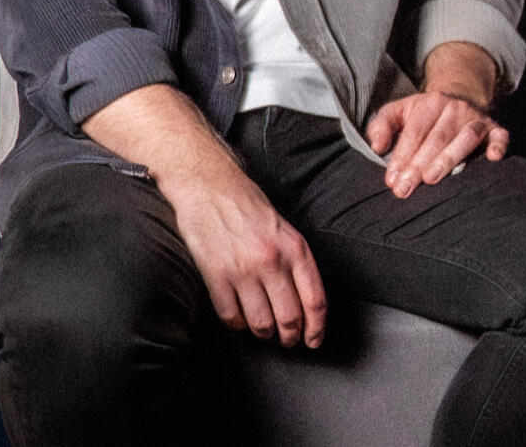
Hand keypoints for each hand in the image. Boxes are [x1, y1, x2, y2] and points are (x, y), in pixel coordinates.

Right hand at [82, 84, 325, 347]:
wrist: (209, 185)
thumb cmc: (247, 203)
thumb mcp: (283, 226)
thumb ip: (294, 258)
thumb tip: (304, 297)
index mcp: (294, 246)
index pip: (314, 298)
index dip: (317, 326)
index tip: (314, 340)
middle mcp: (271, 260)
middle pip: (289, 317)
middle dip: (291, 336)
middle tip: (288, 340)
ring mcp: (243, 270)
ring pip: (260, 323)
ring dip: (264, 332)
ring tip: (264, 330)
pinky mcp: (216, 276)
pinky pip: (231, 317)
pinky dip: (237, 324)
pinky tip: (239, 318)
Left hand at [366, 39, 507, 197]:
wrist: (460, 96)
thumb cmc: (424, 114)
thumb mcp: (400, 111)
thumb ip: (382, 125)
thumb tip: (376, 146)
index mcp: (431, 103)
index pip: (415, 131)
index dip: (402, 156)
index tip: (392, 180)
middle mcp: (455, 108)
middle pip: (437, 137)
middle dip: (419, 164)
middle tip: (404, 189)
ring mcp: (476, 118)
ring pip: (466, 137)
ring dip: (449, 158)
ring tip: (431, 178)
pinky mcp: (494, 128)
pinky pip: (500, 136)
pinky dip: (498, 146)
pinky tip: (492, 158)